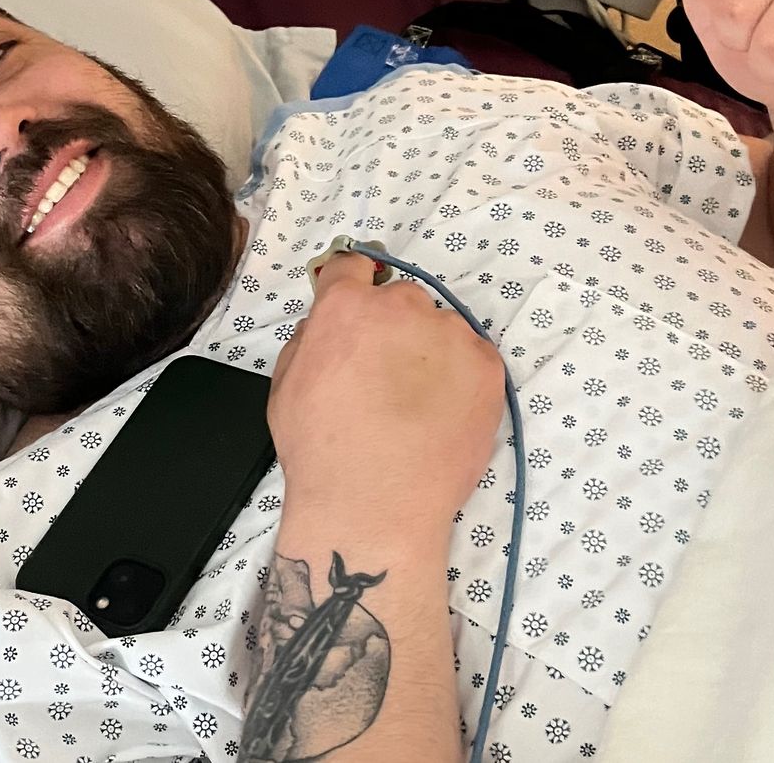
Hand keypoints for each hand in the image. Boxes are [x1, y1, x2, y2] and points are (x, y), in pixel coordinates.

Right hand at [267, 253, 505, 542]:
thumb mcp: (286, 385)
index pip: (351, 267)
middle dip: (392, 328)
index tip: (356, 308)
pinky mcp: (487, 368)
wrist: (374, 507)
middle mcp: (402, 308)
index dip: (351, 287)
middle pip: (400, 300)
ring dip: (429, 353)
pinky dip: (460, 378)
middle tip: (384, 377)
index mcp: (346, 307)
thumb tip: (328, 324)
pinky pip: (472, 358)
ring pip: (440, 329)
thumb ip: (310, 338)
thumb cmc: (320, 452)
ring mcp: (450, 335)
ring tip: (417, 406)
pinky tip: (441, 415)